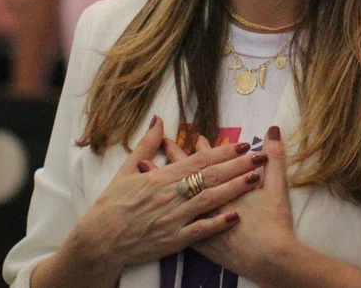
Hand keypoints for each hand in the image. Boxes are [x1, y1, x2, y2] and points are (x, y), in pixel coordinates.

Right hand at [66, 117, 268, 275]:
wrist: (100, 239)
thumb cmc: (113, 204)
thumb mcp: (126, 170)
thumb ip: (146, 144)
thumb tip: (158, 119)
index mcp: (161, 177)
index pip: (198, 160)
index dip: (223, 151)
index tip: (243, 143)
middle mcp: (170, 195)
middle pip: (210, 176)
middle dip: (238, 165)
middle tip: (260, 156)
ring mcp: (173, 218)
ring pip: (210, 200)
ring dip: (234, 189)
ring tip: (255, 179)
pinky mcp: (173, 240)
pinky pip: (200, 231)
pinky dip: (218, 223)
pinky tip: (236, 216)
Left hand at [165, 126, 297, 282]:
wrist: (268, 260)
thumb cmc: (274, 223)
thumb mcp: (277, 188)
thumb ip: (275, 158)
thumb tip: (274, 129)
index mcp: (225, 187)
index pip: (209, 162)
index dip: (204, 149)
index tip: (196, 137)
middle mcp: (208, 202)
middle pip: (189, 176)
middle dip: (177, 158)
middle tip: (166, 142)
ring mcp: (200, 222)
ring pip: (178, 197)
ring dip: (165, 181)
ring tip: (149, 166)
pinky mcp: (198, 243)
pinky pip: (176, 224)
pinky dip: (167, 211)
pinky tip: (157, 206)